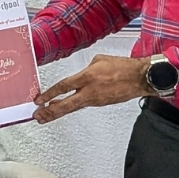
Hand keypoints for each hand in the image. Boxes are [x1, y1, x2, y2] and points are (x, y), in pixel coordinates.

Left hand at [33, 54, 149, 123]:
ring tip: (46, 116)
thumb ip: (85, 69)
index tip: (39, 100)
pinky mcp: (101, 103)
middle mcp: (90, 91)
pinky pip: (82, 106)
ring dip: (59, 112)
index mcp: (87, 77)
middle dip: (50, 112)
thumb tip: (79, 77)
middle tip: (38, 116)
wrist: (140, 78)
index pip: (63, 87)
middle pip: (65, 105)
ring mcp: (95, 99)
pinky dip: (72, 108)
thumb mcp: (99, 61)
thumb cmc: (123, 67)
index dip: (49, 94)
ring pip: (73, 108)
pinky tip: (65, 108)